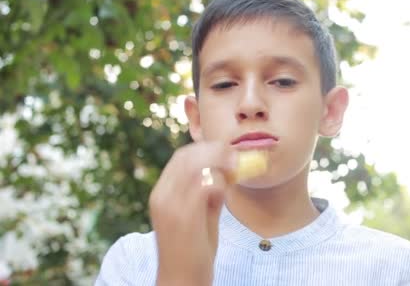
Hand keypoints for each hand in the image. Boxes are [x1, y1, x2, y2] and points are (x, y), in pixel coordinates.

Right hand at [149, 141, 234, 285]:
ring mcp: (170, 205)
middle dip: (214, 151)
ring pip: (194, 165)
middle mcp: (162, 195)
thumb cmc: (193, 250)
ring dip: (218, 163)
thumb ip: (209, 194)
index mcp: (162, 192)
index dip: (206, 149)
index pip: (182, 157)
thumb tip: (226, 175)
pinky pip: (202, 185)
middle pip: (187, 156)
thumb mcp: (201, 215)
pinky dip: (218, 182)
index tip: (228, 151)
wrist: (181, 281)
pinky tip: (225, 191)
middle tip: (236, 157)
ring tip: (234, 170)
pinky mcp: (183, 216)